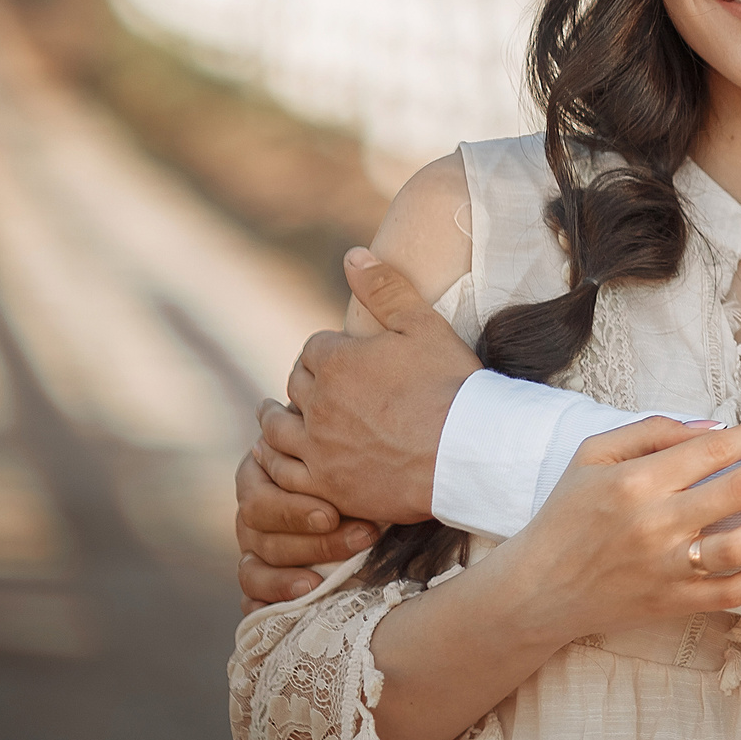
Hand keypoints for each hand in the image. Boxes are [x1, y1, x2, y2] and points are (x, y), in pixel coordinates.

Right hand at [236, 446, 380, 609]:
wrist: (363, 473)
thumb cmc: (354, 457)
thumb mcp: (343, 450)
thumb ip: (337, 454)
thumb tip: (344, 439)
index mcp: (259, 475)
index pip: (261, 501)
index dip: (294, 512)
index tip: (333, 516)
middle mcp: (252, 512)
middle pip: (263, 536)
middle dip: (315, 543)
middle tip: (363, 538)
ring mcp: (253, 545)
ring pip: (254, 569)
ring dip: (287, 580)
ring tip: (318, 585)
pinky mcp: (260, 575)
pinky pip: (250, 597)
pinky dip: (263, 605)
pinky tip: (285, 610)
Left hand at [255, 249, 479, 523]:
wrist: (467, 450)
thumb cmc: (451, 385)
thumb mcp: (425, 325)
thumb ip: (385, 287)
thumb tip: (353, 255)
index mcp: (337, 361)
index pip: (313, 348)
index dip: (326, 351)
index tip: (339, 359)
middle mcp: (318, 403)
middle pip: (296, 385)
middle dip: (304, 382)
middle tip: (312, 387)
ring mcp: (318, 447)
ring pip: (277, 430)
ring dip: (275, 420)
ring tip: (273, 417)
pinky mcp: (326, 484)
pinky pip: (284, 473)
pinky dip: (275, 462)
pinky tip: (274, 459)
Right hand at [483, 415, 740, 648]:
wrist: (537, 590)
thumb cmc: (566, 514)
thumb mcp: (593, 455)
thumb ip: (652, 432)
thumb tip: (714, 427)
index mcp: (635, 483)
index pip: (712, 451)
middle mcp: (656, 526)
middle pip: (740, 491)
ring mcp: (669, 570)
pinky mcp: (676, 604)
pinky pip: (733, 592)